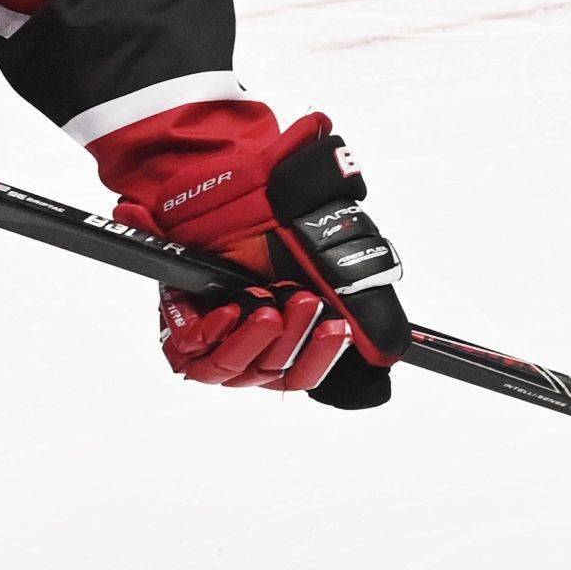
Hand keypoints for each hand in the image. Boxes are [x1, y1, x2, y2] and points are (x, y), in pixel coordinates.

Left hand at [126, 113, 409, 403]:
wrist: (230, 197)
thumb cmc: (275, 228)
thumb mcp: (326, 260)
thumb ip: (360, 305)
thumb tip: (390, 347)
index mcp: (285, 340)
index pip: (303, 373)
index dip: (321, 357)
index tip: (338, 328)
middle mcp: (250, 346)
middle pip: (273, 372)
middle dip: (294, 337)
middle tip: (306, 300)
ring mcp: (214, 341)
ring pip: (234, 367)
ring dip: (255, 337)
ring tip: (268, 304)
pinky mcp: (180, 331)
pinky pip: (192, 351)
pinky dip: (214, 331)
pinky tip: (231, 308)